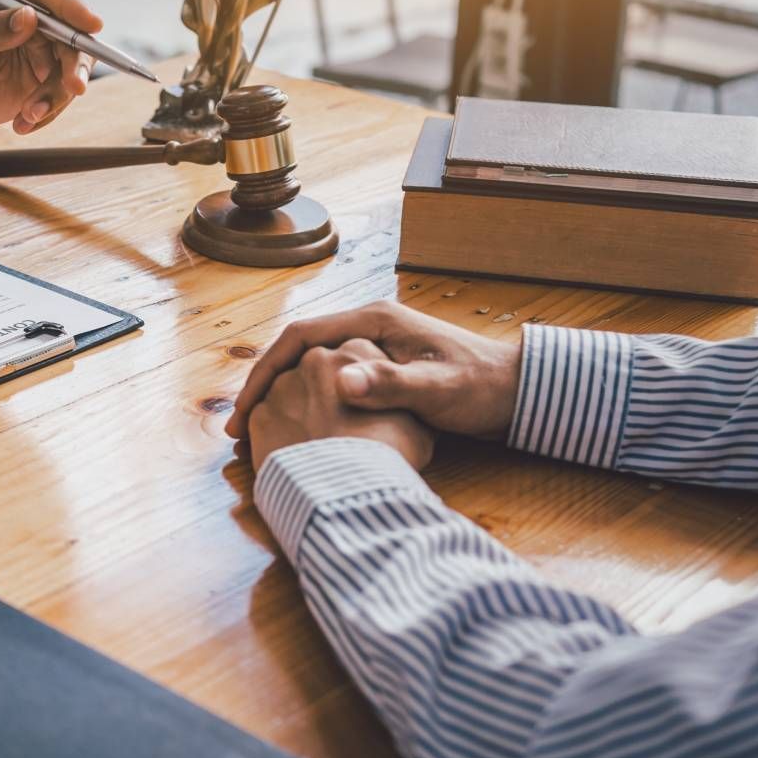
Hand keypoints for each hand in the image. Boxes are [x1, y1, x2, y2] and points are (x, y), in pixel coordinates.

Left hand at [0, 0, 102, 135]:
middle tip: (73, 88)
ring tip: (29, 115)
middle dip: (75, 62)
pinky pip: (61, 92)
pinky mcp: (45, 75)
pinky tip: (24, 123)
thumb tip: (28, 17)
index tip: (92, 26)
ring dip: (57, 95)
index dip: (73, 9)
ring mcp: (41, 45)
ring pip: (71, 66)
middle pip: (70, 32)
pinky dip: (48, 111)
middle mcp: (30, 14)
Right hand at [225, 300, 523, 442]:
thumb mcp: (438, 389)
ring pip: (306, 367)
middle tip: (239, 432)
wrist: (518, 391)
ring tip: (257, 436)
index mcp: (372, 321)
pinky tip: (295, 430)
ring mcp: (369, 345)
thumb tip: (339, 381)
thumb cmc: (481, 389)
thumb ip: (390, 385)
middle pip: (294, 351)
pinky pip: (324, 380)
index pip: (298, 338)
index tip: (244, 412)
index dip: (264, 374)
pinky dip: (302, 403)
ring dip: (278, 398)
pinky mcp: (376, 365)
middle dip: (261, 389)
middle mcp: (364, 325)